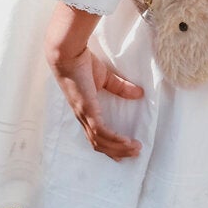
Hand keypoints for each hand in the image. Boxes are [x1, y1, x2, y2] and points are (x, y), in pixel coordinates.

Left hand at [46, 2, 145, 160]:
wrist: (68, 53)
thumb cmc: (82, 62)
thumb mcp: (105, 77)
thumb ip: (120, 87)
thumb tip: (139, 93)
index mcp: (84, 111)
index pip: (95, 136)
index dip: (108, 147)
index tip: (122, 154)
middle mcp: (82, 117)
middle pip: (99, 144)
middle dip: (117, 152)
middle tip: (134, 154)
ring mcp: (84, 115)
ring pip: (100, 142)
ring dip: (119, 148)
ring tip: (135, 149)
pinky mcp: (87, 110)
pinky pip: (101, 132)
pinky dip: (114, 139)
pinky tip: (126, 142)